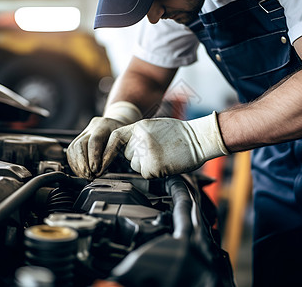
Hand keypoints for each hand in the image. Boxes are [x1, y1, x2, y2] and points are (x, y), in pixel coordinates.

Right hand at [67, 101, 141, 179]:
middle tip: (89, 175)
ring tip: (85, 176)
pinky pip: (71, 152)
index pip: (95, 140)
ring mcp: (83, 133)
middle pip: (80, 144)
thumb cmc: (123, 135)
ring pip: (73, 148)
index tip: (96, 170)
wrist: (117, 125)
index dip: (94, 156)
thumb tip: (102, 169)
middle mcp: (92, 127)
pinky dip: (75, 164)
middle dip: (83, 163)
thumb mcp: (125, 140)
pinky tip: (81, 172)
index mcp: (104, 125)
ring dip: (78, 165)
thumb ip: (114, 152)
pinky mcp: (78, 139)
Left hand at [102, 112, 229, 178]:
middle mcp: (140, 140)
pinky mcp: (153, 167)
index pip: (114, 138)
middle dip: (137, 156)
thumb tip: (123, 147)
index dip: (107, 150)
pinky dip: (154, 172)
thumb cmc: (179, 134)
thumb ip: (137, 135)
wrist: (199, 139)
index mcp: (139, 127)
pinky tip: (166, 163)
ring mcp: (146, 153)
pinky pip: (145, 174)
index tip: (102, 160)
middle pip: (127, 155)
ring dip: (145, 164)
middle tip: (156, 151)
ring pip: (135, 165)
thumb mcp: (153, 126)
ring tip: (163, 155)